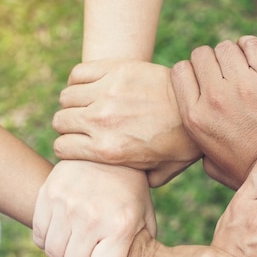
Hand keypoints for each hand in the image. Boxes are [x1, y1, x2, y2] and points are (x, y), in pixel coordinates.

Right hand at [32, 160, 155, 256]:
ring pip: (53, 253)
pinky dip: (48, 240)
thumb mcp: (145, 216)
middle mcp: (92, 216)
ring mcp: (67, 204)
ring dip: (63, 255)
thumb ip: (140, 246)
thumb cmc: (130, 190)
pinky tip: (63, 231)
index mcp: (120, 226)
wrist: (108, 150)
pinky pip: (39, 234)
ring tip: (76, 244)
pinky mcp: (48, 194)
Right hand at [52, 59, 201, 186]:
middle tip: (83, 126)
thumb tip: (116, 186)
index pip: (61, 148)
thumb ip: (131, 182)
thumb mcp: (156, 176)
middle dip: (69, 127)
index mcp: (107, 151)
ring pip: (66, 97)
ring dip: (74, 103)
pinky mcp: (116, 70)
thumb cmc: (179, 146)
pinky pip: (78, 74)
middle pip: (60, 121)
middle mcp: (101, 122)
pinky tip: (92, 88)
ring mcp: (107, 94)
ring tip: (88, 107)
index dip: (68, 149)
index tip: (78, 146)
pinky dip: (79, 81)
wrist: (197, 109)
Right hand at [171, 35, 256, 188]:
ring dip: (232, 53)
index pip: (180, 71)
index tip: (204, 78)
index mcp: (195, 118)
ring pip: (226, 47)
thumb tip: (189, 134)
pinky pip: (252, 44)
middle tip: (225, 72)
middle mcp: (215, 99)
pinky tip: (255, 57)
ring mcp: (243, 87)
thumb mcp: (212, 164)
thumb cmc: (250, 168)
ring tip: (241, 66)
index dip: (192, 71)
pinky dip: (251, 46)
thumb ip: (196, 145)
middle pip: (202, 55)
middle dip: (212, 60)